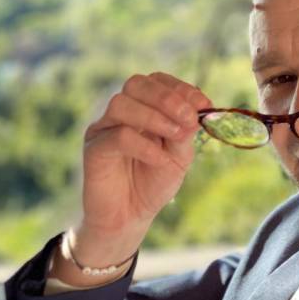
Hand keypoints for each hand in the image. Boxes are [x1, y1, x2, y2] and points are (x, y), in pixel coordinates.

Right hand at [73, 72, 211, 258]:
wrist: (129, 217)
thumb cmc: (152, 185)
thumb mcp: (178, 158)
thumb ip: (185, 133)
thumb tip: (195, 111)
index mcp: (143, 109)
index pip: (157, 82)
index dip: (181, 88)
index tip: (203, 105)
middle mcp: (121, 113)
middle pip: (136, 84)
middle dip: (167, 97)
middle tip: (188, 118)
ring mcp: (104, 128)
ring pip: (122, 104)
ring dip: (154, 116)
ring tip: (176, 136)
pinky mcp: (95, 148)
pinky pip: (118, 136)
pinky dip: (145, 145)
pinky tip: (160, 160)